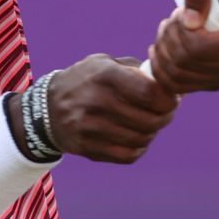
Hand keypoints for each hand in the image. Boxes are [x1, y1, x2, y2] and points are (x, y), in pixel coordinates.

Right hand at [41, 54, 178, 163]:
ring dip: (152, 132)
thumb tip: (170, 82)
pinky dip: (139, 148)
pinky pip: (128, 155)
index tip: (172, 98)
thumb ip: (136, 70)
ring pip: (141, 138)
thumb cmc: (86, 81)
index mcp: (103, 75)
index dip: (168, 99)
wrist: (46, 108)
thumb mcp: (104, 63)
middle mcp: (95, 101)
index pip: (150, 93)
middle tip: (166, 111)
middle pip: (150, 119)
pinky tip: (136, 137)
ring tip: (149, 122)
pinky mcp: (87, 148)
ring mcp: (89, 128)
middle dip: (165, 116)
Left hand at [147, 0, 218, 94]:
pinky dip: (159, 68)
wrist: (218, 4)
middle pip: (186, 62)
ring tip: (166, 29)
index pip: (201, 48)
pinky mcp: (209, 86)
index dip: (181, 31)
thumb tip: (190, 22)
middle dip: (170, 37)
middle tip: (170, 20)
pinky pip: (174, 86)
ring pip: (177, 74)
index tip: (180, 13)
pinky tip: (157, 49)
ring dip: (163, 49)